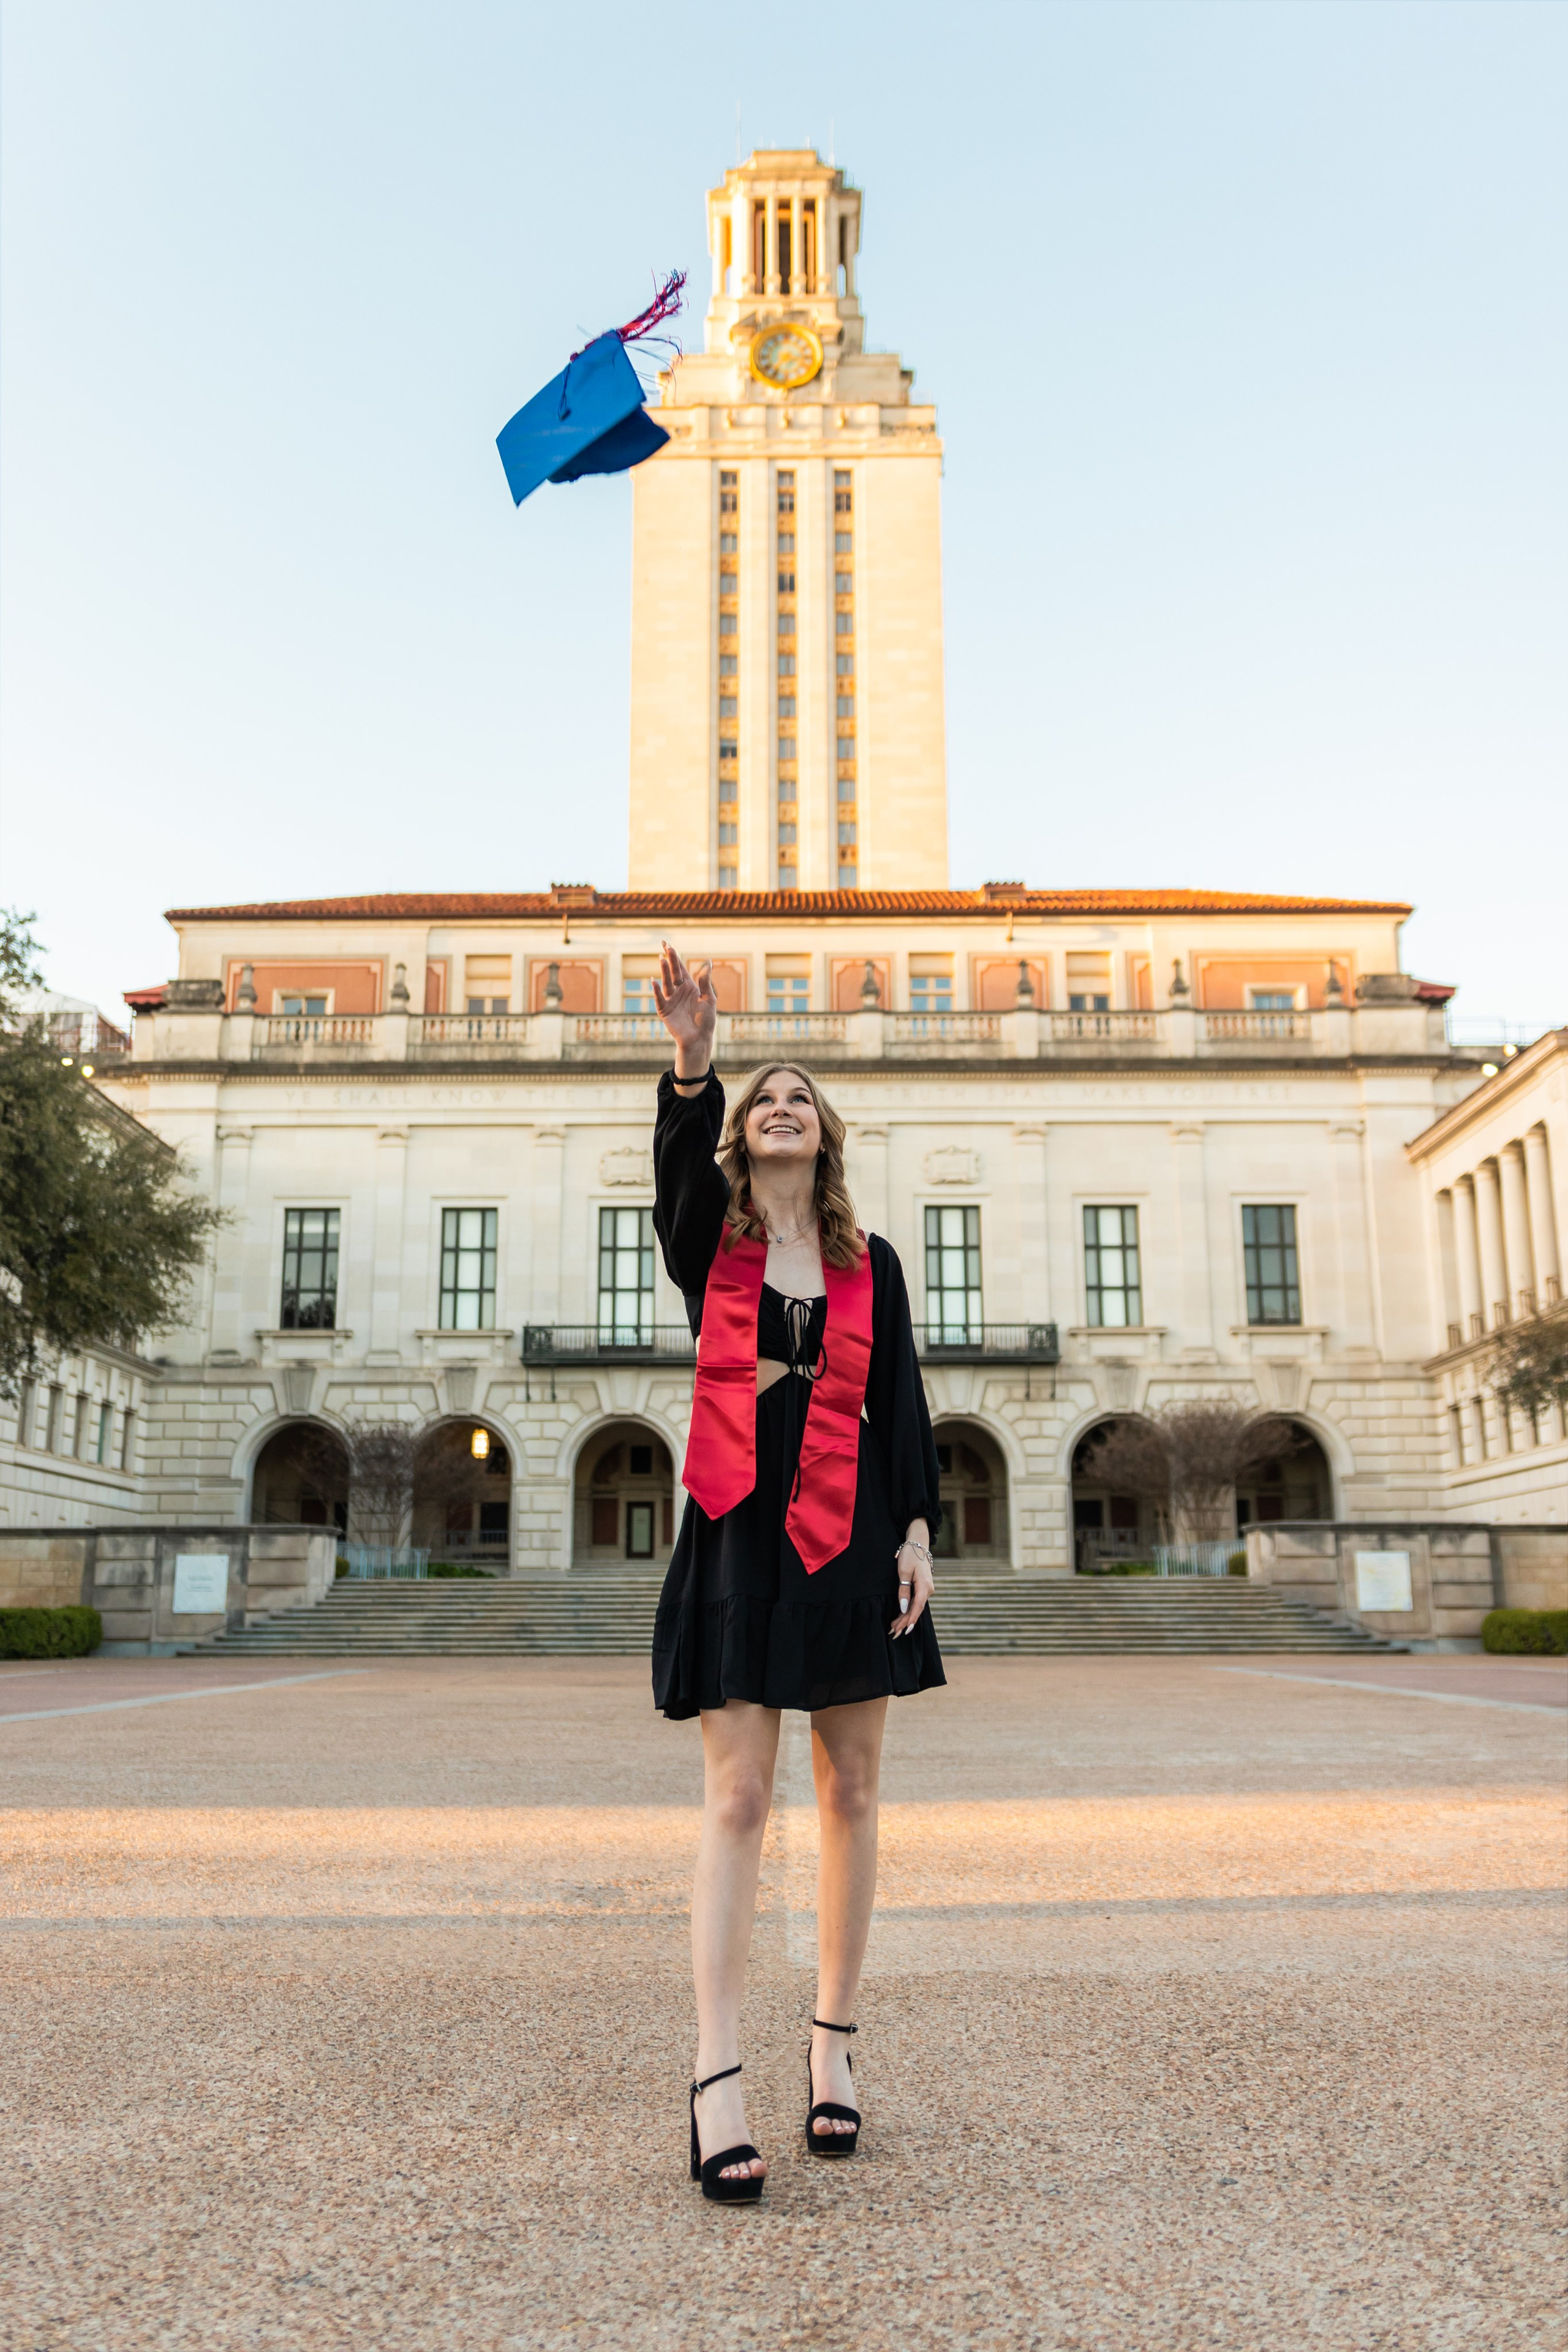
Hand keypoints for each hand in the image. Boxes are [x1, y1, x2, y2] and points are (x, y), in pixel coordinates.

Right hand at [653, 940, 716, 1079]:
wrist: (699, 1039)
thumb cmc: (706, 1020)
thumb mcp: (709, 999)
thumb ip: (706, 982)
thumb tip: (708, 962)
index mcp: (689, 987)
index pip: (680, 968)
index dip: (674, 956)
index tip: (668, 944)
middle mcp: (678, 991)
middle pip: (672, 972)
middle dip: (668, 959)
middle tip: (664, 945)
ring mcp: (670, 1001)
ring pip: (666, 983)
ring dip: (664, 972)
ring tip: (662, 959)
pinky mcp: (664, 1011)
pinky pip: (659, 999)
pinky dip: (656, 991)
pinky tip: (654, 981)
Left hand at [890, 1539, 933, 1636]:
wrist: (918, 1544)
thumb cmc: (910, 1556)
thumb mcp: (904, 1571)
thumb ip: (904, 1590)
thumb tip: (904, 1607)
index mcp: (925, 1586)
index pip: (918, 1607)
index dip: (911, 1619)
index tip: (905, 1630)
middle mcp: (928, 1589)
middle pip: (917, 1609)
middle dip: (905, 1621)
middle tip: (894, 1633)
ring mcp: (926, 1589)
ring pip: (916, 1607)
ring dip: (906, 1617)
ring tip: (894, 1628)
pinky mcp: (923, 1588)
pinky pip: (916, 1602)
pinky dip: (908, 1610)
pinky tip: (901, 1617)